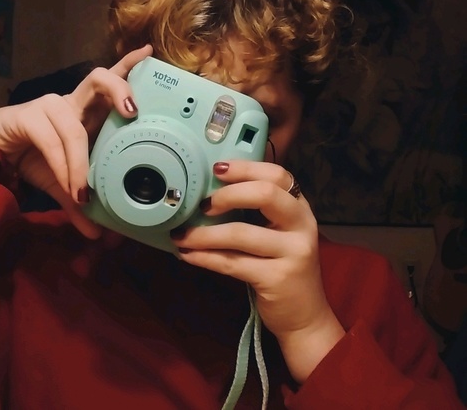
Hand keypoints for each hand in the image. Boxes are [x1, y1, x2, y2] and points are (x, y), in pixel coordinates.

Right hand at [0, 45, 152, 236]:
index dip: (130, 64)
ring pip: (74, 121)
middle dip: (118, 87)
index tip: (150, 52)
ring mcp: (51, 106)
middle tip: (133, 111)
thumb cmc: (34, 158)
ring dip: (81, 160)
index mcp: (88, 110)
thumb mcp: (64, 182)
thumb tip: (99, 234)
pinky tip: (71, 187)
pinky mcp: (29, 116)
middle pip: (98, 78)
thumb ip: (81, 203)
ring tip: (86, 190)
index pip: (110, 79)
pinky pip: (53, 140)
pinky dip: (64, 166)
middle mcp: (73, 102)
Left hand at [171, 160, 344, 382]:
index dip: (245, 168)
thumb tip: (208, 191)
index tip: (217, 169)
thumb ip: (256, 210)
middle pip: (265, 194)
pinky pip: (232, 262)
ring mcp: (293, 252)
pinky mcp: (277, 278)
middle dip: (228, 195)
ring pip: (240, 233)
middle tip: (204, 205)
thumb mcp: (278, 232)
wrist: (304, 316)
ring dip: (204, 234)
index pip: (277, 174)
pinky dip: (204, 257)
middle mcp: (301, 224)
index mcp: (299, 207)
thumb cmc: (282, 266)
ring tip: (181, 235)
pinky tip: (187, 254)